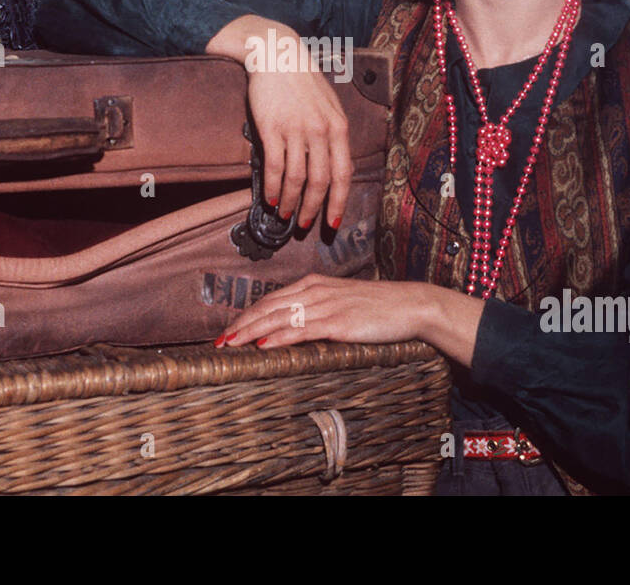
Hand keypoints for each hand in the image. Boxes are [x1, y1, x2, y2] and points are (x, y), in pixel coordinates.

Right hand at [206, 15, 352, 229]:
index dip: (338, 202)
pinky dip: (273, 187)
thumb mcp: (328, 105)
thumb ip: (332, 133)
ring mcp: (296, 130)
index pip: (343, 174)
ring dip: (291, 202)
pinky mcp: (272, 128)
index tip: (333, 223)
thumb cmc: (302, 80)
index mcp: (339, 127)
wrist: (277, 54)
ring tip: (285, 215)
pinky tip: (270, 198)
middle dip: (314, 209)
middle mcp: (320, 131)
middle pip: (321, 181)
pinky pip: (275, 166)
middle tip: (306, 225)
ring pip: (297, 179)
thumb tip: (332, 165)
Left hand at [215, 273, 432, 348]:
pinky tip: (264, 346)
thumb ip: (316, 310)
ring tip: (231, 344)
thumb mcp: (341, 302)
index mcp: (313, 284)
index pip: (270, 300)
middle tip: (219, 341)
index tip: (228, 330)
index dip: (246, 315)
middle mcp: (315, 291)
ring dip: (252, 332)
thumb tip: (292, 327)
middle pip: (268, 307)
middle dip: (241, 324)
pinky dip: (280, 338)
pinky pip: (302, 330)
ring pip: (279, 318)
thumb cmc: (377, 307)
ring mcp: (326, 305)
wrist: (410, 305)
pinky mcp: (339, 322)